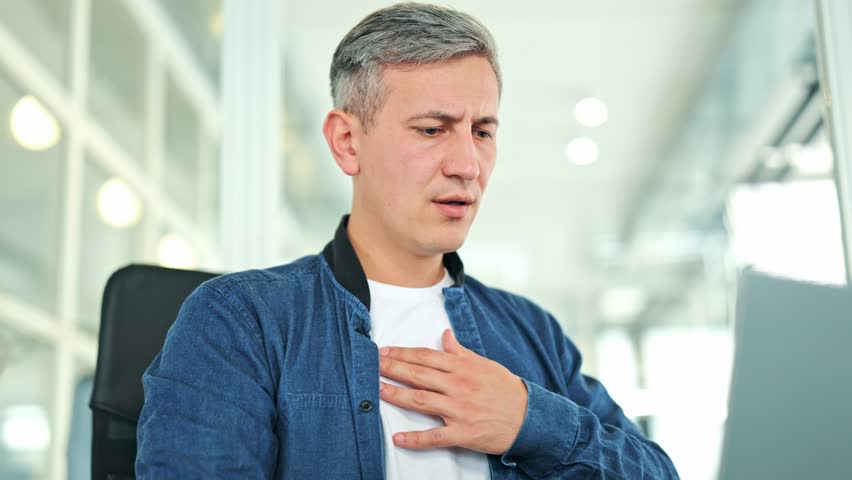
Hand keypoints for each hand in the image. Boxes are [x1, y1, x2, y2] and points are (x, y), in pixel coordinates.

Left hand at [378, 328, 527, 454]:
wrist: (530, 418)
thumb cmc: (506, 389)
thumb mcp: (485, 364)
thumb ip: (461, 351)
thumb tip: (445, 335)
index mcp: (463, 368)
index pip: (426, 357)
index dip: (403, 353)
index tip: (385, 351)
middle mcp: (459, 386)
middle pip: (419, 375)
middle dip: (394, 368)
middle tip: (373, 364)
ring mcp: (460, 410)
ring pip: (421, 401)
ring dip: (397, 395)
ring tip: (378, 390)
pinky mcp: (464, 433)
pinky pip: (435, 437)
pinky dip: (416, 439)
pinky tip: (398, 439)